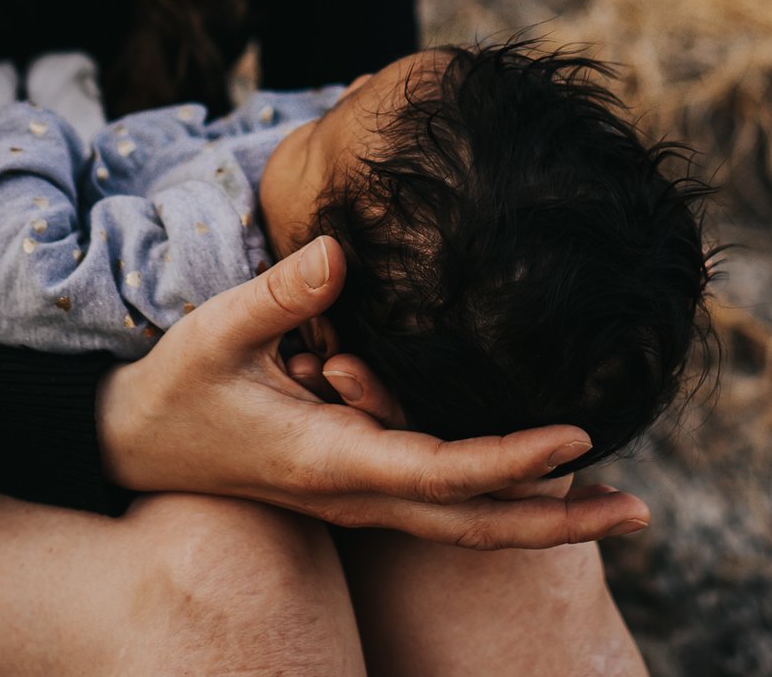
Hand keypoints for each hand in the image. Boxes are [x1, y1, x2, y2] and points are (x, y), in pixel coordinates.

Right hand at [96, 237, 649, 548]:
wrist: (129, 444)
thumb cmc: (174, 387)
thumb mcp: (213, 333)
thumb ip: (279, 293)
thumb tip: (338, 250)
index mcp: (330, 461)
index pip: (441, 471)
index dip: (511, 460)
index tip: (575, 439)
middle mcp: (356, 491)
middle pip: (475, 522)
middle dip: (559, 521)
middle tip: (642, 511)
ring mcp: (360, 495)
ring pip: (466, 521)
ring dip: (543, 514)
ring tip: (620, 501)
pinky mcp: (358, 483)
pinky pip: (443, 500)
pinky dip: (501, 494)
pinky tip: (549, 471)